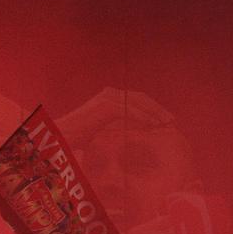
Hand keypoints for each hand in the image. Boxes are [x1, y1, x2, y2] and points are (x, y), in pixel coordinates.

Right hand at [55, 87, 174, 146]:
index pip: (138, 100)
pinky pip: (129, 109)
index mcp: (110, 98)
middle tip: (171, 122)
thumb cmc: (79, 139)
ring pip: (137, 102)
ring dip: (154, 113)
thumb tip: (139, 135)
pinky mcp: (105, 104)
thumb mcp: (105, 132)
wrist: (61, 137)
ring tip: (166, 124)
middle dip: (157, 110)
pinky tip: (153, 125)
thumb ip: (120, 128)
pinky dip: (143, 117)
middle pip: (141, 98)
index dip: (153, 110)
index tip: (166, 122)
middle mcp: (109, 94)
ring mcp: (107, 97)